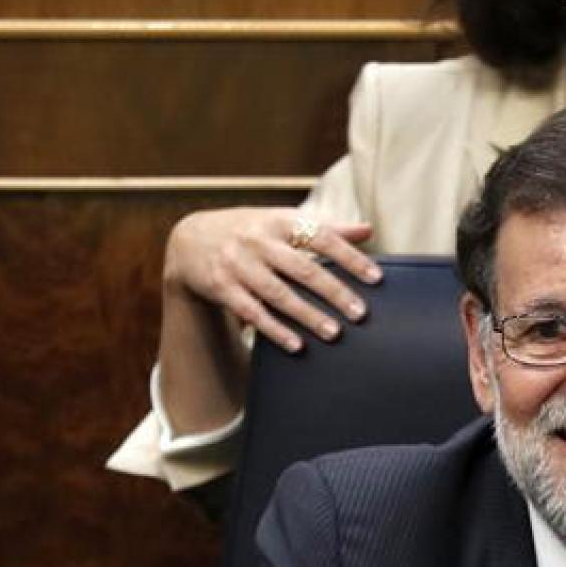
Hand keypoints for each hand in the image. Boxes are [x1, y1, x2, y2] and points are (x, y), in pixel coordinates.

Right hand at [163, 206, 380, 353]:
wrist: (190, 239)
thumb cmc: (251, 231)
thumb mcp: (283, 221)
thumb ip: (326, 227)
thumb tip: (369, 230)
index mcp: (280, 221)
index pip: (322, 237)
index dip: (350, 257)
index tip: (376, 278)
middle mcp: (259, 241)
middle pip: (303, 268)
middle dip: (334, 292)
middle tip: (359, 313)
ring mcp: (238, 264)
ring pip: (278, 294)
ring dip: (307, 315)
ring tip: (334, 333)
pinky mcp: (221, 287)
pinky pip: (252, 312)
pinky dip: (275, 330)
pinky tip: (296, 345)